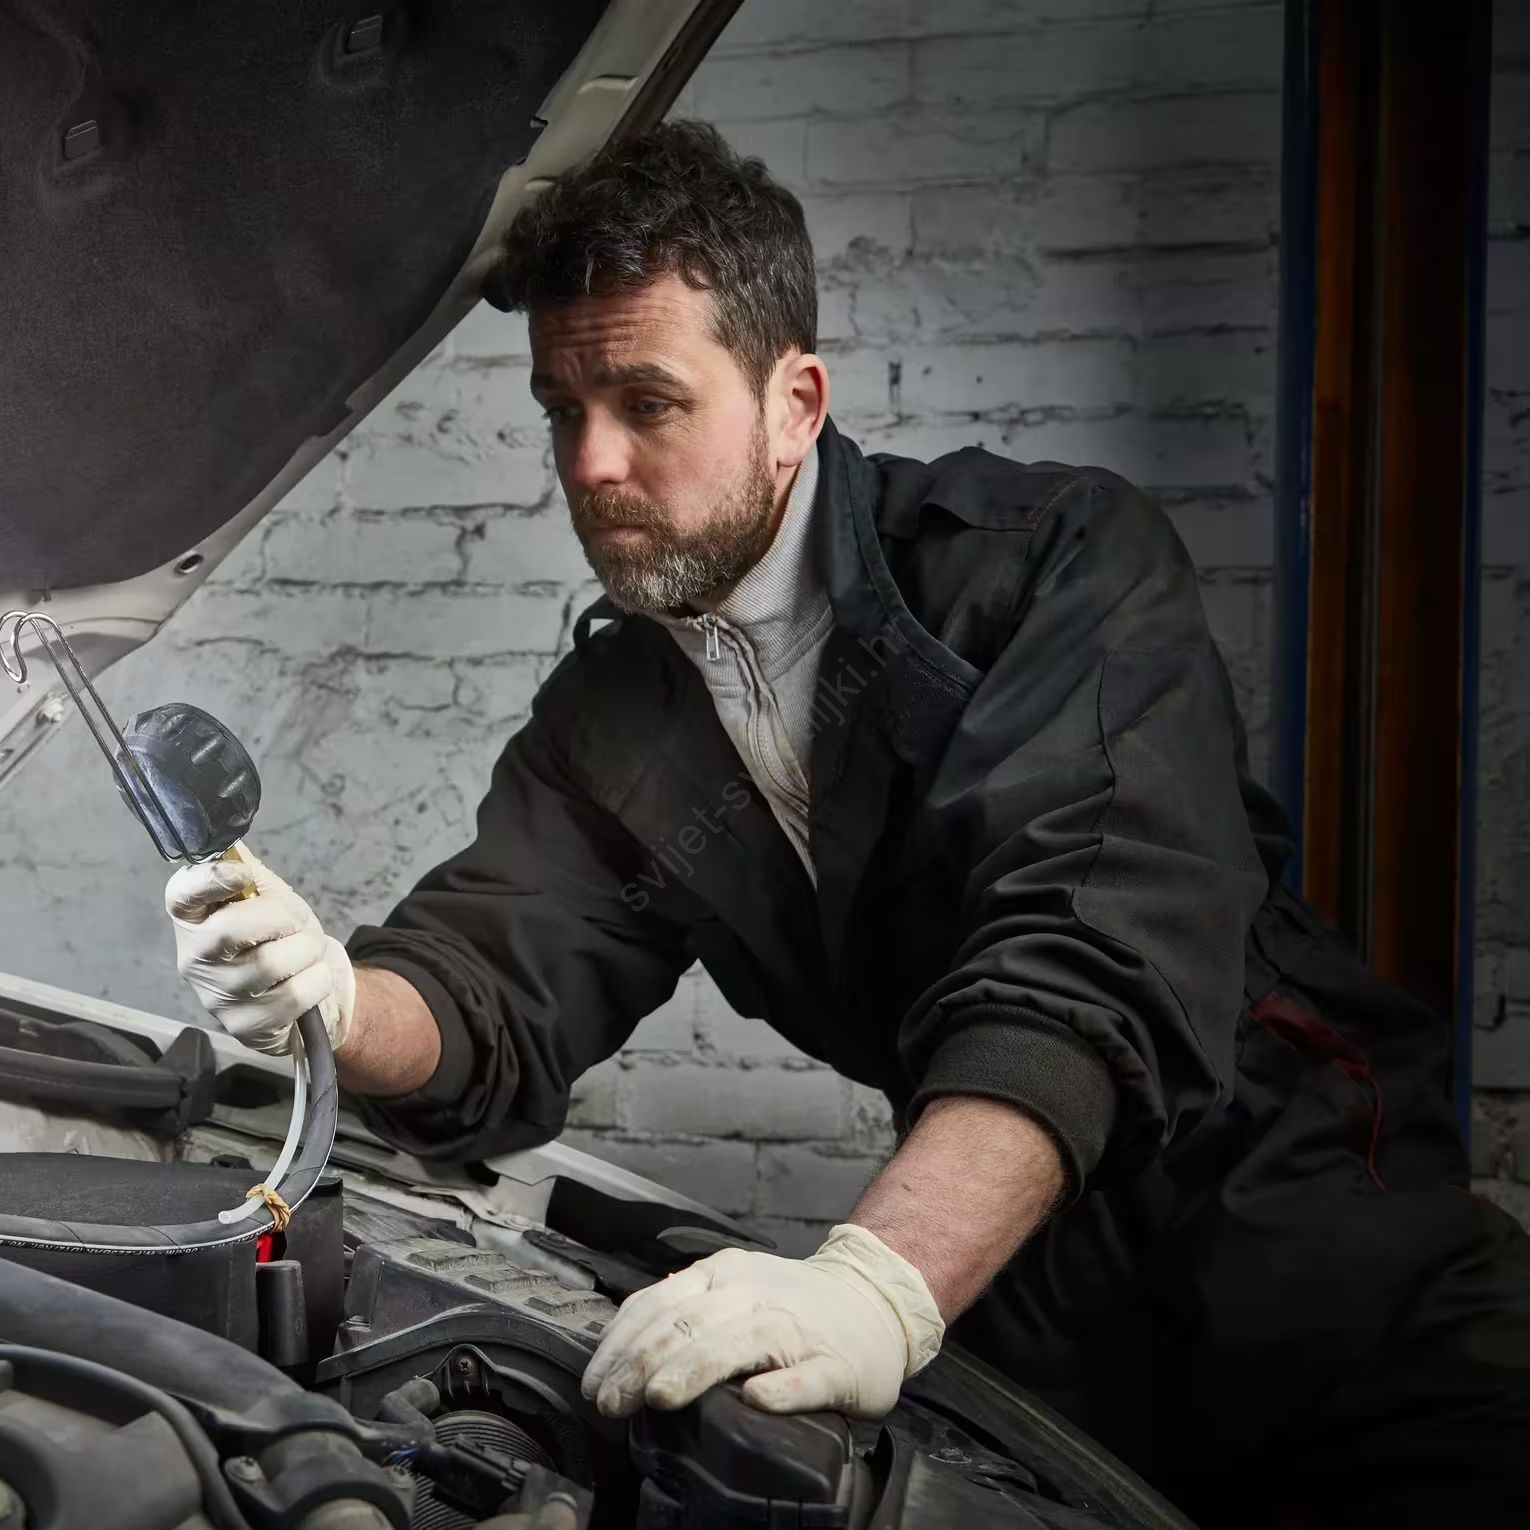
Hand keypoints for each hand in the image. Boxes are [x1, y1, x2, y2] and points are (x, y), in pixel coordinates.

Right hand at [165, 843, 354, 1055]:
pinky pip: (293, 996)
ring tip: (309, 950)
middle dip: (283, 917)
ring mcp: (216, 995)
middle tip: (298, 921)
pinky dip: (317, 980)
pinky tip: (311, 976)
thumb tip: (233, 846)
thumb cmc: (276, 934)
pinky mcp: (243, 1025)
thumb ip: (251, 873)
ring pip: (270, 963)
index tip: (241, 876)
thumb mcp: (266, 897)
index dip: (209, 881)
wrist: (300, 986)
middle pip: (231, 930)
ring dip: (307, 949)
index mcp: (193, 918)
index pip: (181, 896)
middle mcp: (193, 957)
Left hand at [580, 1223, 944, 1420]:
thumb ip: (683, 1313)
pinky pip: (806, 1377)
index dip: (620, 1345)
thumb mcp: (730, 1290)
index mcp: (722, 1275)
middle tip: (612, 1404)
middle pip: (689, 1324)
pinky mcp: (834, 1366)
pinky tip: (757, 1401)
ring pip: (739, 1343)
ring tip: (662, 1397)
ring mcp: (795, 1329)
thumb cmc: (791, 1306)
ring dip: (695, 1370)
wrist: (873, 1301)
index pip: (658, 1304)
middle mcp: (754, 1295)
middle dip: (641, 1365)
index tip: (594, 1383)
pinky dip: (780, 1389)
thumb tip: (619, 1355)